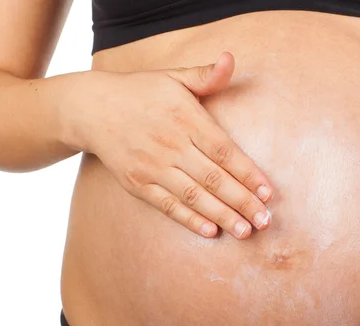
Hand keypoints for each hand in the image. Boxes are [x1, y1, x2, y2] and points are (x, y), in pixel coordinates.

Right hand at [68, 52, 272, 238]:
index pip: (224, 151)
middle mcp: (171, 144)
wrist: (91, 108)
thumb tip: (231, 60)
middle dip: (243, 202)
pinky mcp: (137, 183)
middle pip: (214, 178)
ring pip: (194, 196)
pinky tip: (211, 231)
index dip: (248, 174)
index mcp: (185, 118)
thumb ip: (206, 75)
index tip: (269, 192)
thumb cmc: (142, 92)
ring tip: (246, 231)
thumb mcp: (174, 78)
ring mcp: (152, 167)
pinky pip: (168, 206)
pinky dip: (190, 220)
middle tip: (265, 221)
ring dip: (222, 216)